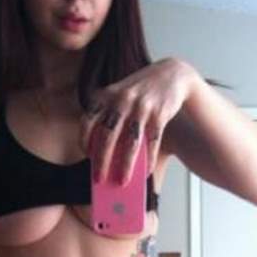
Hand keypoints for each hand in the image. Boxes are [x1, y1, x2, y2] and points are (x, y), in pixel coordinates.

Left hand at [79, 58, 196, 185]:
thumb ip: (108, 117)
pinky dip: (149, 160)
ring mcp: (141, 107)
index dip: (85, 141)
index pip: (88, 121)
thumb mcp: (119, 95)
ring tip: (122, 182)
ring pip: (130, 143)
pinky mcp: (159, 114)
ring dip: (125, 166)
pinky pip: (152, 143)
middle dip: (102, 161)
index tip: (87, 157)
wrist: (171, 75)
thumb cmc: (140, 93)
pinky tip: (147, 171)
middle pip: (107, 136)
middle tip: (99, 179)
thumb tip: (104, 156)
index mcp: (106, 95)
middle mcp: (121, 100)